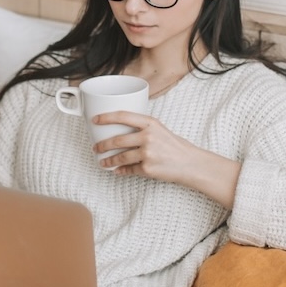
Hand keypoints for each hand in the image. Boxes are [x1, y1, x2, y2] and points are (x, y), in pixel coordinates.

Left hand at [92, 111, 239, 207]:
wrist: (190, 163)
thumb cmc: (175, 146)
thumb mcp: (160, 129)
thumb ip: (143, 128)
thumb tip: (120, 130)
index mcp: (150, 123)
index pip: (123, 116)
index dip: (106, 117)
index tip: (95, 120)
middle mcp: (148, 137)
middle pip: (117, 140)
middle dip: (103, 145)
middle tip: (96, 147)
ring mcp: (147, 153)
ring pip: (120, 157)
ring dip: (108, 160)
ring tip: (103, 161)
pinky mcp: (147, 168)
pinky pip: (129, 170)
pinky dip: (120, 170)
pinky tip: (116, 170)